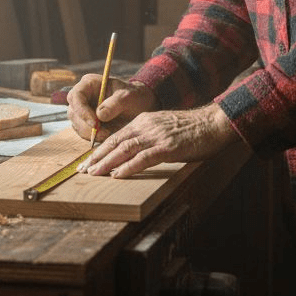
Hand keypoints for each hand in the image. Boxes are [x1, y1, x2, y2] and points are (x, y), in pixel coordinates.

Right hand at [67, 74, 156, 141]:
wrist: (138, 106)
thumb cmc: (133, 96)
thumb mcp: (128, 97)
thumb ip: (115, 103)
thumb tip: (99, 115)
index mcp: (89, 84)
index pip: (76, 96)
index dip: (82, 111)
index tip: (95, 123)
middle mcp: (82, 96)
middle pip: (73, 113)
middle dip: (87, 126)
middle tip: (105, 133)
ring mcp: (82, 110)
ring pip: (77, 125)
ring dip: (91, 133)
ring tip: (109, 134)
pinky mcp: (85, 123)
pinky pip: (84, 133)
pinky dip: (94, 137)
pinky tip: (107, 135)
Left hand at [80, 103, 241, 178]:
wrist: (212, 123)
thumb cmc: (190, 129)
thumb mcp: (163, 127)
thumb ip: (148, 136)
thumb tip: (133, 152)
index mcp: (143, 121)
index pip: (115, 136)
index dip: (100, 150)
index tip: (88, 162)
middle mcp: (146, 126)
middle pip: (115, 142)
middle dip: (97, 157)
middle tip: (83, 170)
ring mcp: (156, 136)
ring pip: (125, 149)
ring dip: (107, 163)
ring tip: (94, 174)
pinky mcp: (167, 147)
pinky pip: (143, 158)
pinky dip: (128, 167)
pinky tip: (118, 175)